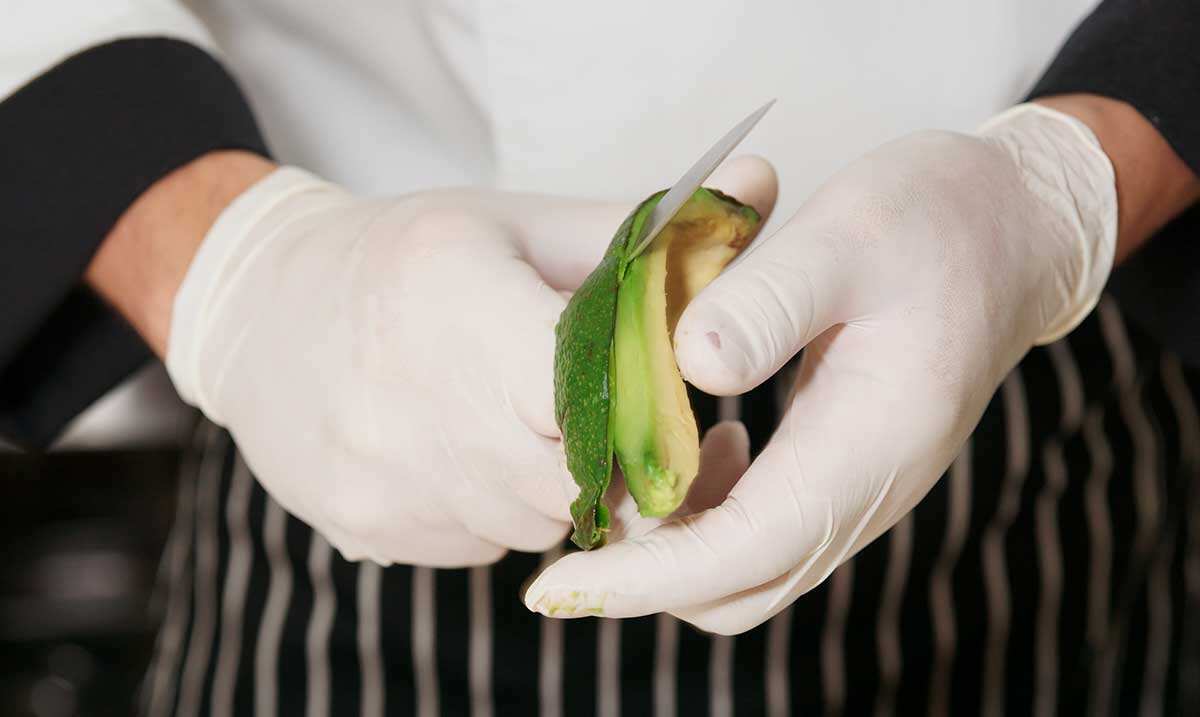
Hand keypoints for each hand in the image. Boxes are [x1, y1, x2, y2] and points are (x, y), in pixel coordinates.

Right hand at [162, 160, 776, 566]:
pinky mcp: (368, 527)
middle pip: (578, 477)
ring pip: (535, 523)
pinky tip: (462, 452)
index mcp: (461, 303)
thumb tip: (761, 190)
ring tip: (515, 423)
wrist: (259, 311)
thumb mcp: (514, 223)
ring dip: (552, 486)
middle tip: (586, 406)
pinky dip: (495, 511)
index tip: (642, 384)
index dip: (637, 399)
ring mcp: (387, 477)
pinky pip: (481, 547)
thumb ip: (644, 229)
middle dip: (605, 451)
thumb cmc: (404, 256)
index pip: (598, 393)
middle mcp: (415, 401)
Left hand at [525, 103, 1118, 631]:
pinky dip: (705, 514)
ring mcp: (858, 491)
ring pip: (745, 569)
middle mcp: (865, 492)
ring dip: (671, 546)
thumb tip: (689, 368)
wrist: (1011, 232)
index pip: (741, 552)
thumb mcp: (848, 234)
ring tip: (618, 473)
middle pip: (735, 589)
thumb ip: (769, 302)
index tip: (556, 587)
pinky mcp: (844, 475)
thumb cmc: (934, 221)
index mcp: (867, 444)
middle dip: (644, 574)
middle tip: (571, 518)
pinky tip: (689, 442)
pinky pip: (761, 530)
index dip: (643, 577)